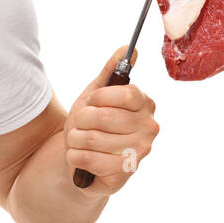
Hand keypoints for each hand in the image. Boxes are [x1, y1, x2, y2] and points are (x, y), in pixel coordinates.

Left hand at [64, 45, 159, 195]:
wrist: (78, 159)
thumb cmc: (89, 125)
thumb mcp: (95, 95)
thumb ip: (111, 72)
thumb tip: (128, 49)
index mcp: (144, 104)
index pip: (127, 93)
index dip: (100, 97)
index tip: (91, 101)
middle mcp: (149, 127)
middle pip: (104, 116)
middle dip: (80, 120)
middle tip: (79, 126)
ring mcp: (140, 152)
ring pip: (93, 138)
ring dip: (74, 139)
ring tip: (78, 141)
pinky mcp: (125, 173)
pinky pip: (90, 159)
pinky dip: (74, 156)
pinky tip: (77, 156)